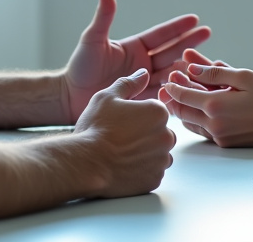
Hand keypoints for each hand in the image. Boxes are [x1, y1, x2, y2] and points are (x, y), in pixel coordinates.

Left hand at [63, 0, 210, 120]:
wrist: (71, 97)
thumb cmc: (80, 67)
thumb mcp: (93, 40)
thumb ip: (104, 17)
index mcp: (134, 47)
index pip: (161, 35)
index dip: (177, 27)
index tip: (194, 19)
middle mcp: (143, 63)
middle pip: (171, 51)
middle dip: (189, 42)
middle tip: (207, 33)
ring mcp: (144, 82)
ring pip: (171, 73)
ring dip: (185, 67)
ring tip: (203, 63)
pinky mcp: (142, 99)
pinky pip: (163, 94)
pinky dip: (176, 90)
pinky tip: (190, 88)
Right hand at [74, 68, 176, 197]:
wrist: (85, 163)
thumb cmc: (96, 128)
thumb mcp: (107, 97)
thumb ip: (129, 83)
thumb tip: (143, 73)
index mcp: (158, 112)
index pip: (155, 110)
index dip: (136, 115)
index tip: (121, 121)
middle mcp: (166, 136)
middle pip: (159, 132)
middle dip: (144, 134)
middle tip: (120, 138)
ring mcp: (161, 160)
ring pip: (158, 153)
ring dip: (145, 153)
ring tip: (121, 153)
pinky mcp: (154, 180)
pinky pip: (152, 172)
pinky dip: (141, 170)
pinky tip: (123, 167)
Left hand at [160, 62, 252, 147]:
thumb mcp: (245, 76)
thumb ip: (215, 73)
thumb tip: (192, 69)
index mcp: (215, 106)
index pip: (183, 95)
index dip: (173, 84)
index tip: (170, 75)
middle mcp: (214, 125)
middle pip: (182, 111)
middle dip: (174, 96)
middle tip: (169, 83)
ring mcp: (220, 137)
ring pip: (192, 122)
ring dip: (185, 108)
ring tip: (182, 94)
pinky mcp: (228, 143)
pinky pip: (204, 130)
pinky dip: (198, 117)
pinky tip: (200, 107)